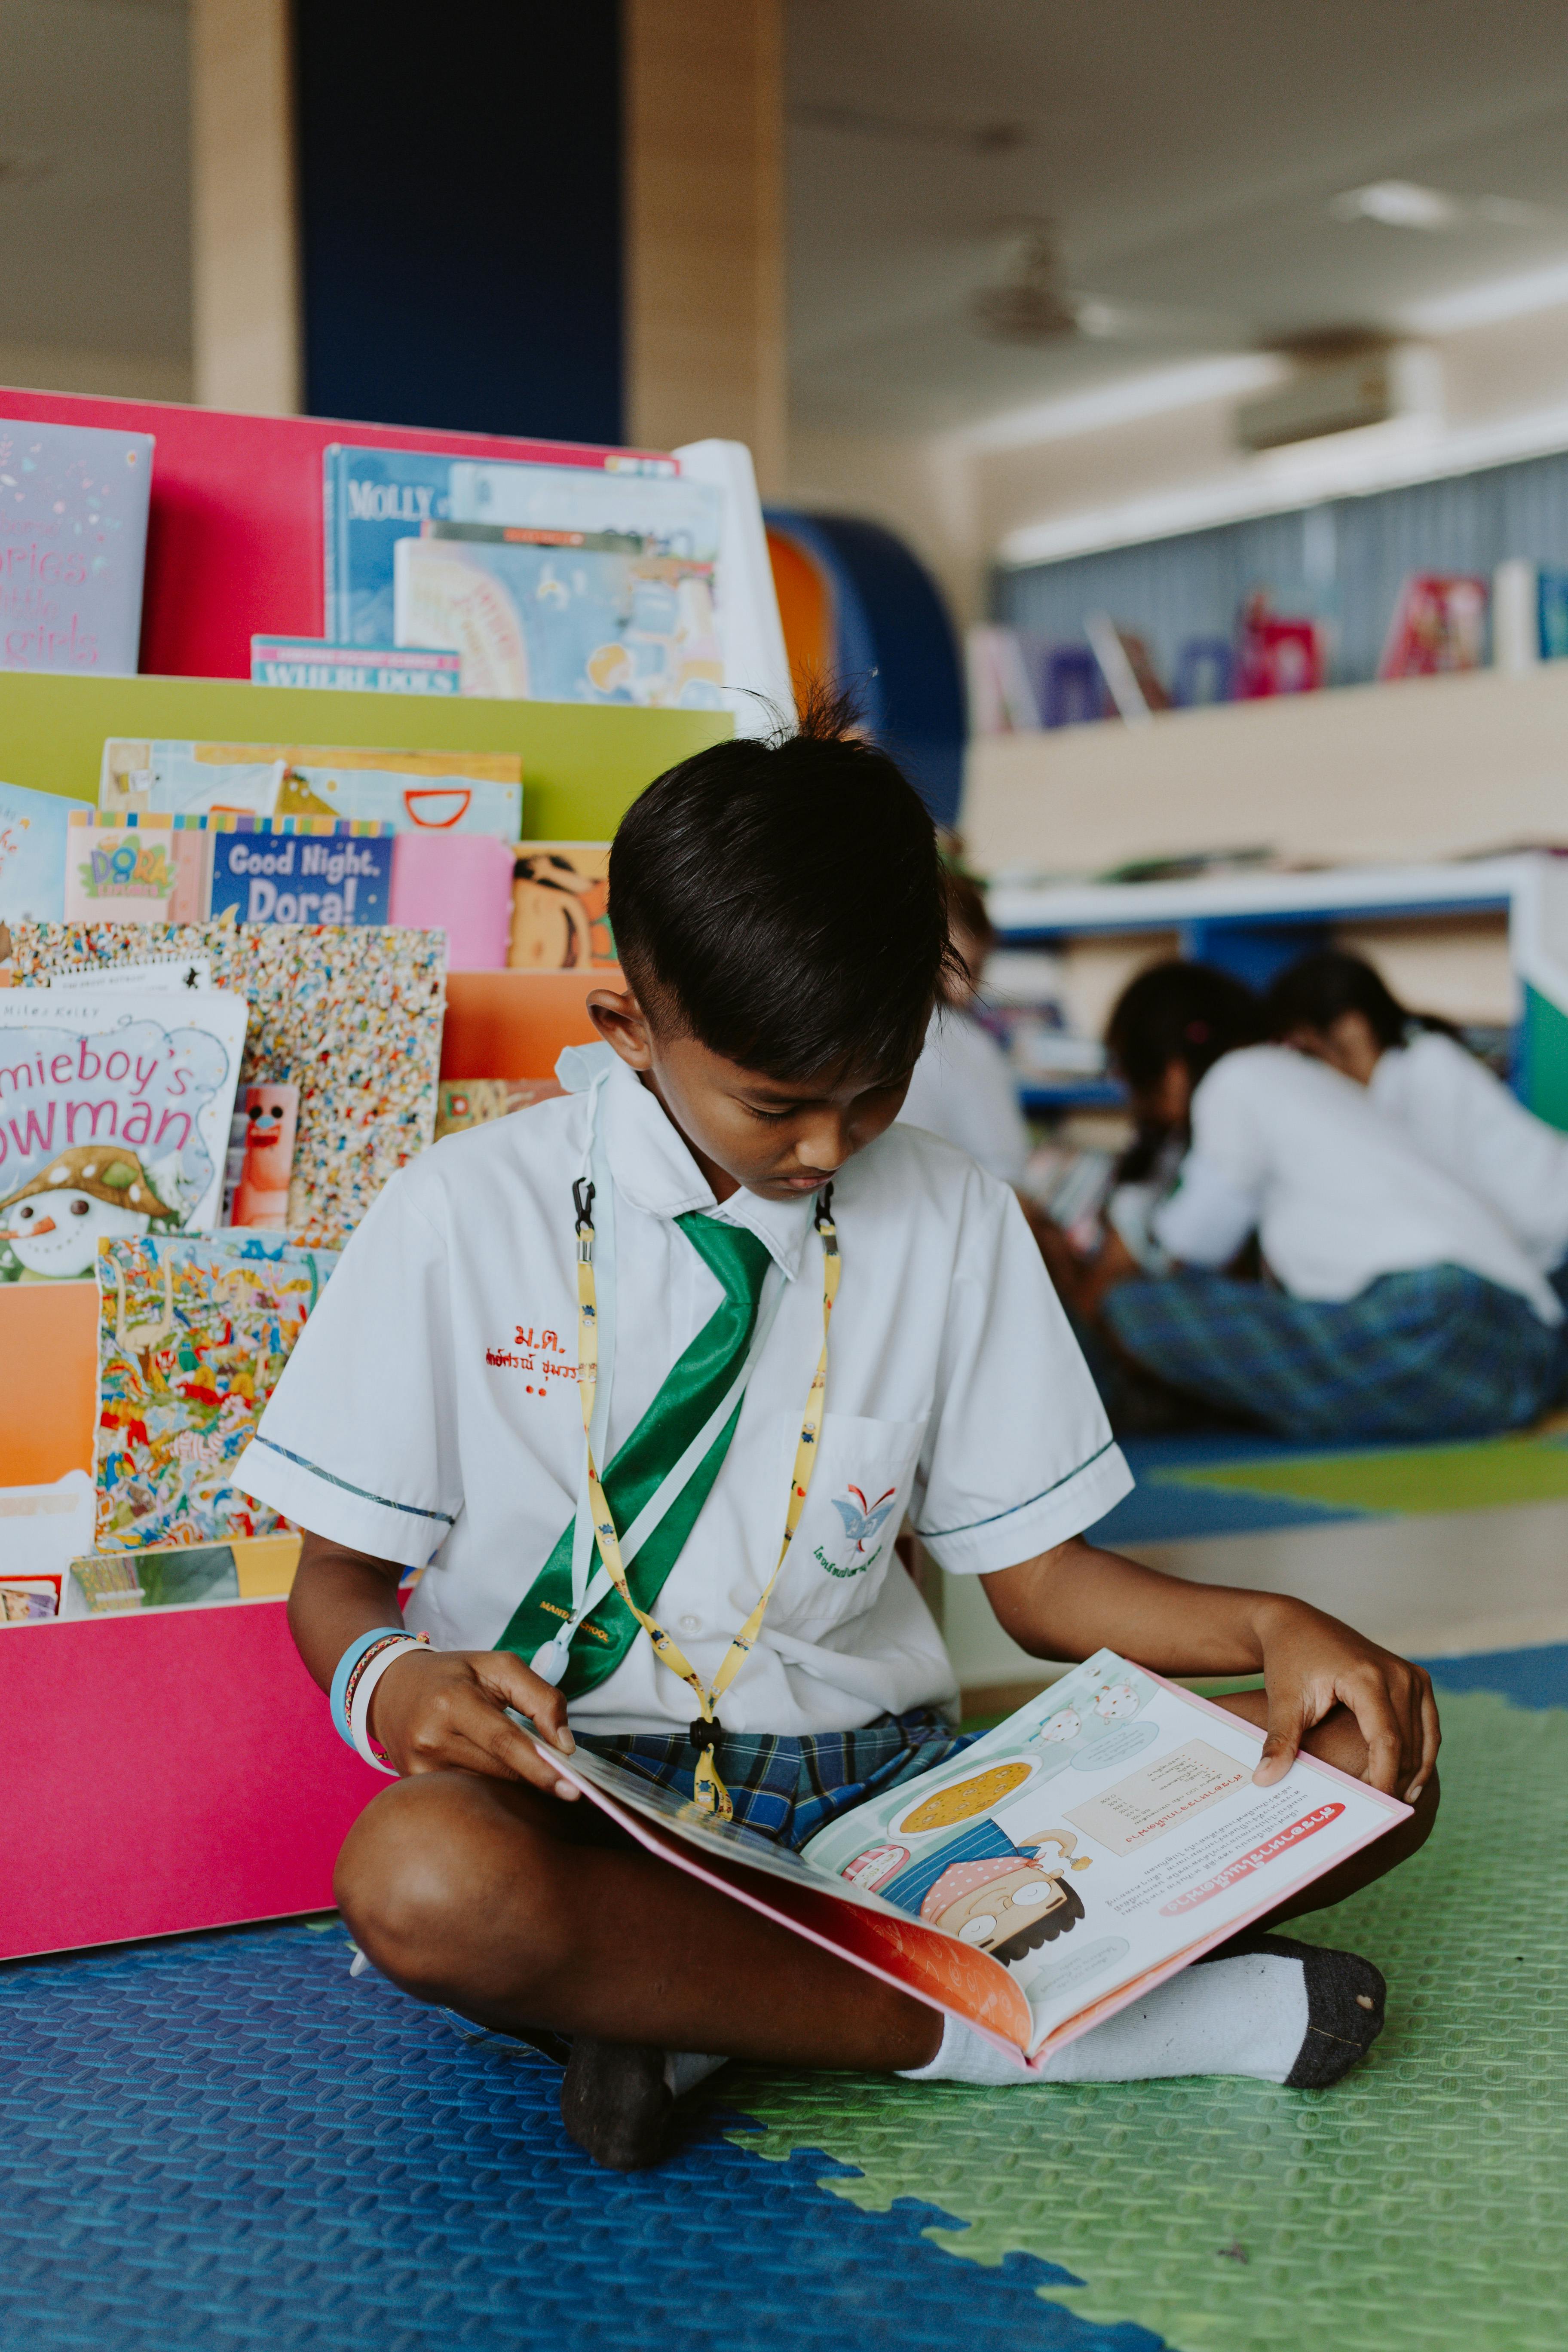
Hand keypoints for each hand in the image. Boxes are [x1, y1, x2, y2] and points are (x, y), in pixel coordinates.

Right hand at [368, 1646, 580, 1798]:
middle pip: (499, 1771)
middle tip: (563, 1779)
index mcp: (453, 1701)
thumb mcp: (499, 1667)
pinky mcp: (415, 1784)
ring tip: (524, 1770)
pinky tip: (495, 1776)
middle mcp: (431, 1738)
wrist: (392, 1688)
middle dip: (534, 1778)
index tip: (573, 1789)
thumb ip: (540, 1697)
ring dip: (513, 1786)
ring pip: (485, 1789)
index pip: (505, 1742)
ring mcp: (419, 1767)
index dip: (540, 1768)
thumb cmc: (453, 1675)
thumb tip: (565, 1744)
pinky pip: (466, 1795)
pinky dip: (489, 1790)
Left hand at [1252, 1599, 1438, 1803]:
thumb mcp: (1282, 1699)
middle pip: (1406, 1744)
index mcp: (1367, 1677)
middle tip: (1382, 1815)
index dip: (1383, 1778)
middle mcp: (1397, 1673)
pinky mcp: (1415, 1678)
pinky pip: (1428, 1725)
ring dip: (1412, 1772)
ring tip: (1397, 1804)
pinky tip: (1410, 1782)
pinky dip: (1422, 1754)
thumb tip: (1265, 1780)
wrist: (1297, 1624)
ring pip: (1422, 1738)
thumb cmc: (1288, 1660)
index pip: (1386, 1741)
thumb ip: (1279, 1741)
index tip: (1377, 1810)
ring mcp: (1411, 1674)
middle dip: (1396, 1781)